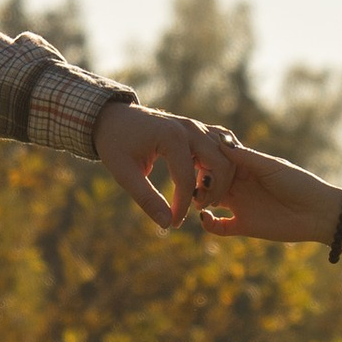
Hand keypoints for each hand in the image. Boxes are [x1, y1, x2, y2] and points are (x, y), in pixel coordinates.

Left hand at [95, 99, 222, 228]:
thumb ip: (146, 199)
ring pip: (228, 155)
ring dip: (221, 178)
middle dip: (213, 192)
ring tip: (201, 196)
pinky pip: (223, 145)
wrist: (113, 117)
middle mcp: (190, 128)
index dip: (182, 206)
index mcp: (171, 137)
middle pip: (220, 165)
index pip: (187, 180)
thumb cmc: (115, 144)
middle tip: (197, 207)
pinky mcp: (198, 128)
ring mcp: (197, 125)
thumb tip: (166, 224)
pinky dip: (223, 163)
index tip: (173, 223)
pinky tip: (207, 180)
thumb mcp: (124, 173)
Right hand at [193, 131, 341, 246]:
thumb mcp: (270, 167)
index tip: (196, 156)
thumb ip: (245, 157)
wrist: (318, 212)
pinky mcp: (243, 226)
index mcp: (245, 167)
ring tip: (199, 198)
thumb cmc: (298, 183)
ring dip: (200, 200)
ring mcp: (240, 206)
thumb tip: (219, 143)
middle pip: (210, 180)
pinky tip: (206, 217)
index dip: (206, 159)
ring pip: (210, 202)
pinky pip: (218, 227)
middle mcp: (239, 185)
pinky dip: (208, 224)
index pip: (218, 161)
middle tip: (195, 181)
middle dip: (199, 180)